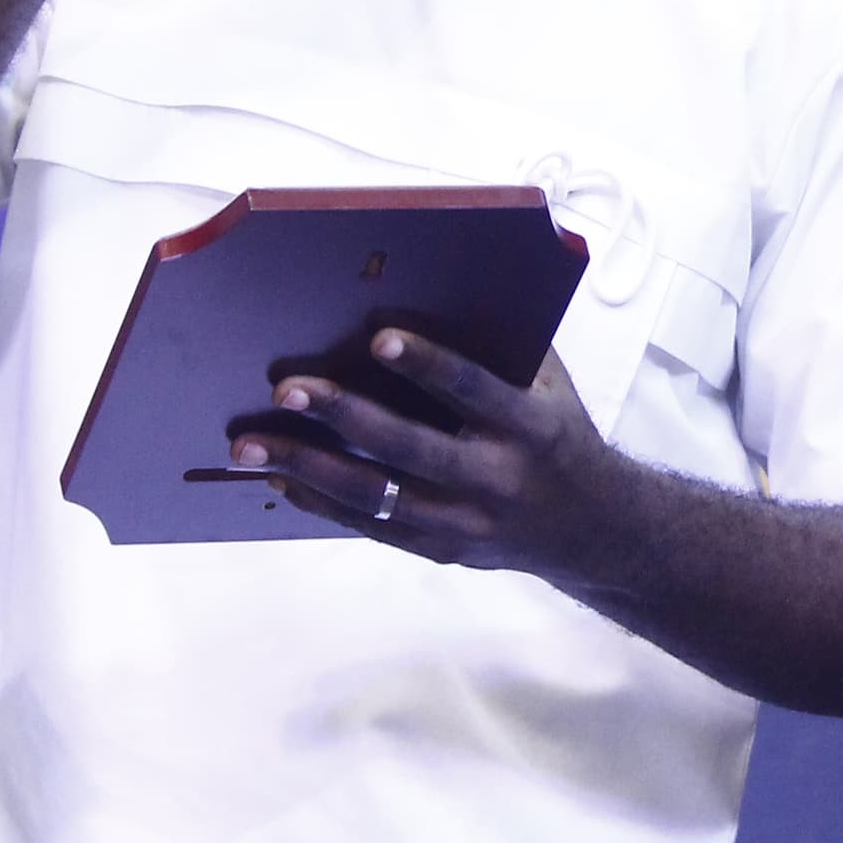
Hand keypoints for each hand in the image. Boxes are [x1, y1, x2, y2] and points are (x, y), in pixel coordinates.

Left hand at [231, 333, 624, 578]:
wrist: (591, 529)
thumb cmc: (557, 433)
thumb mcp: (551, 386)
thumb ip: (502, 348)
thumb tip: (431, 291)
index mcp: (530, 426)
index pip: (474, 389)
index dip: (428, 363)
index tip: (377, 335)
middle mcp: (497, 477)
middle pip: (410, 448)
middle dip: (344, 415)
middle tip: (288, 389)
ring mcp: (466, 523)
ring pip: (377, 496)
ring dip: (308, 467)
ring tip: (250, 445)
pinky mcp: (442, 551)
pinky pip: (371, 528)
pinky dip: (321, 502)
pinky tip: (280, 478)